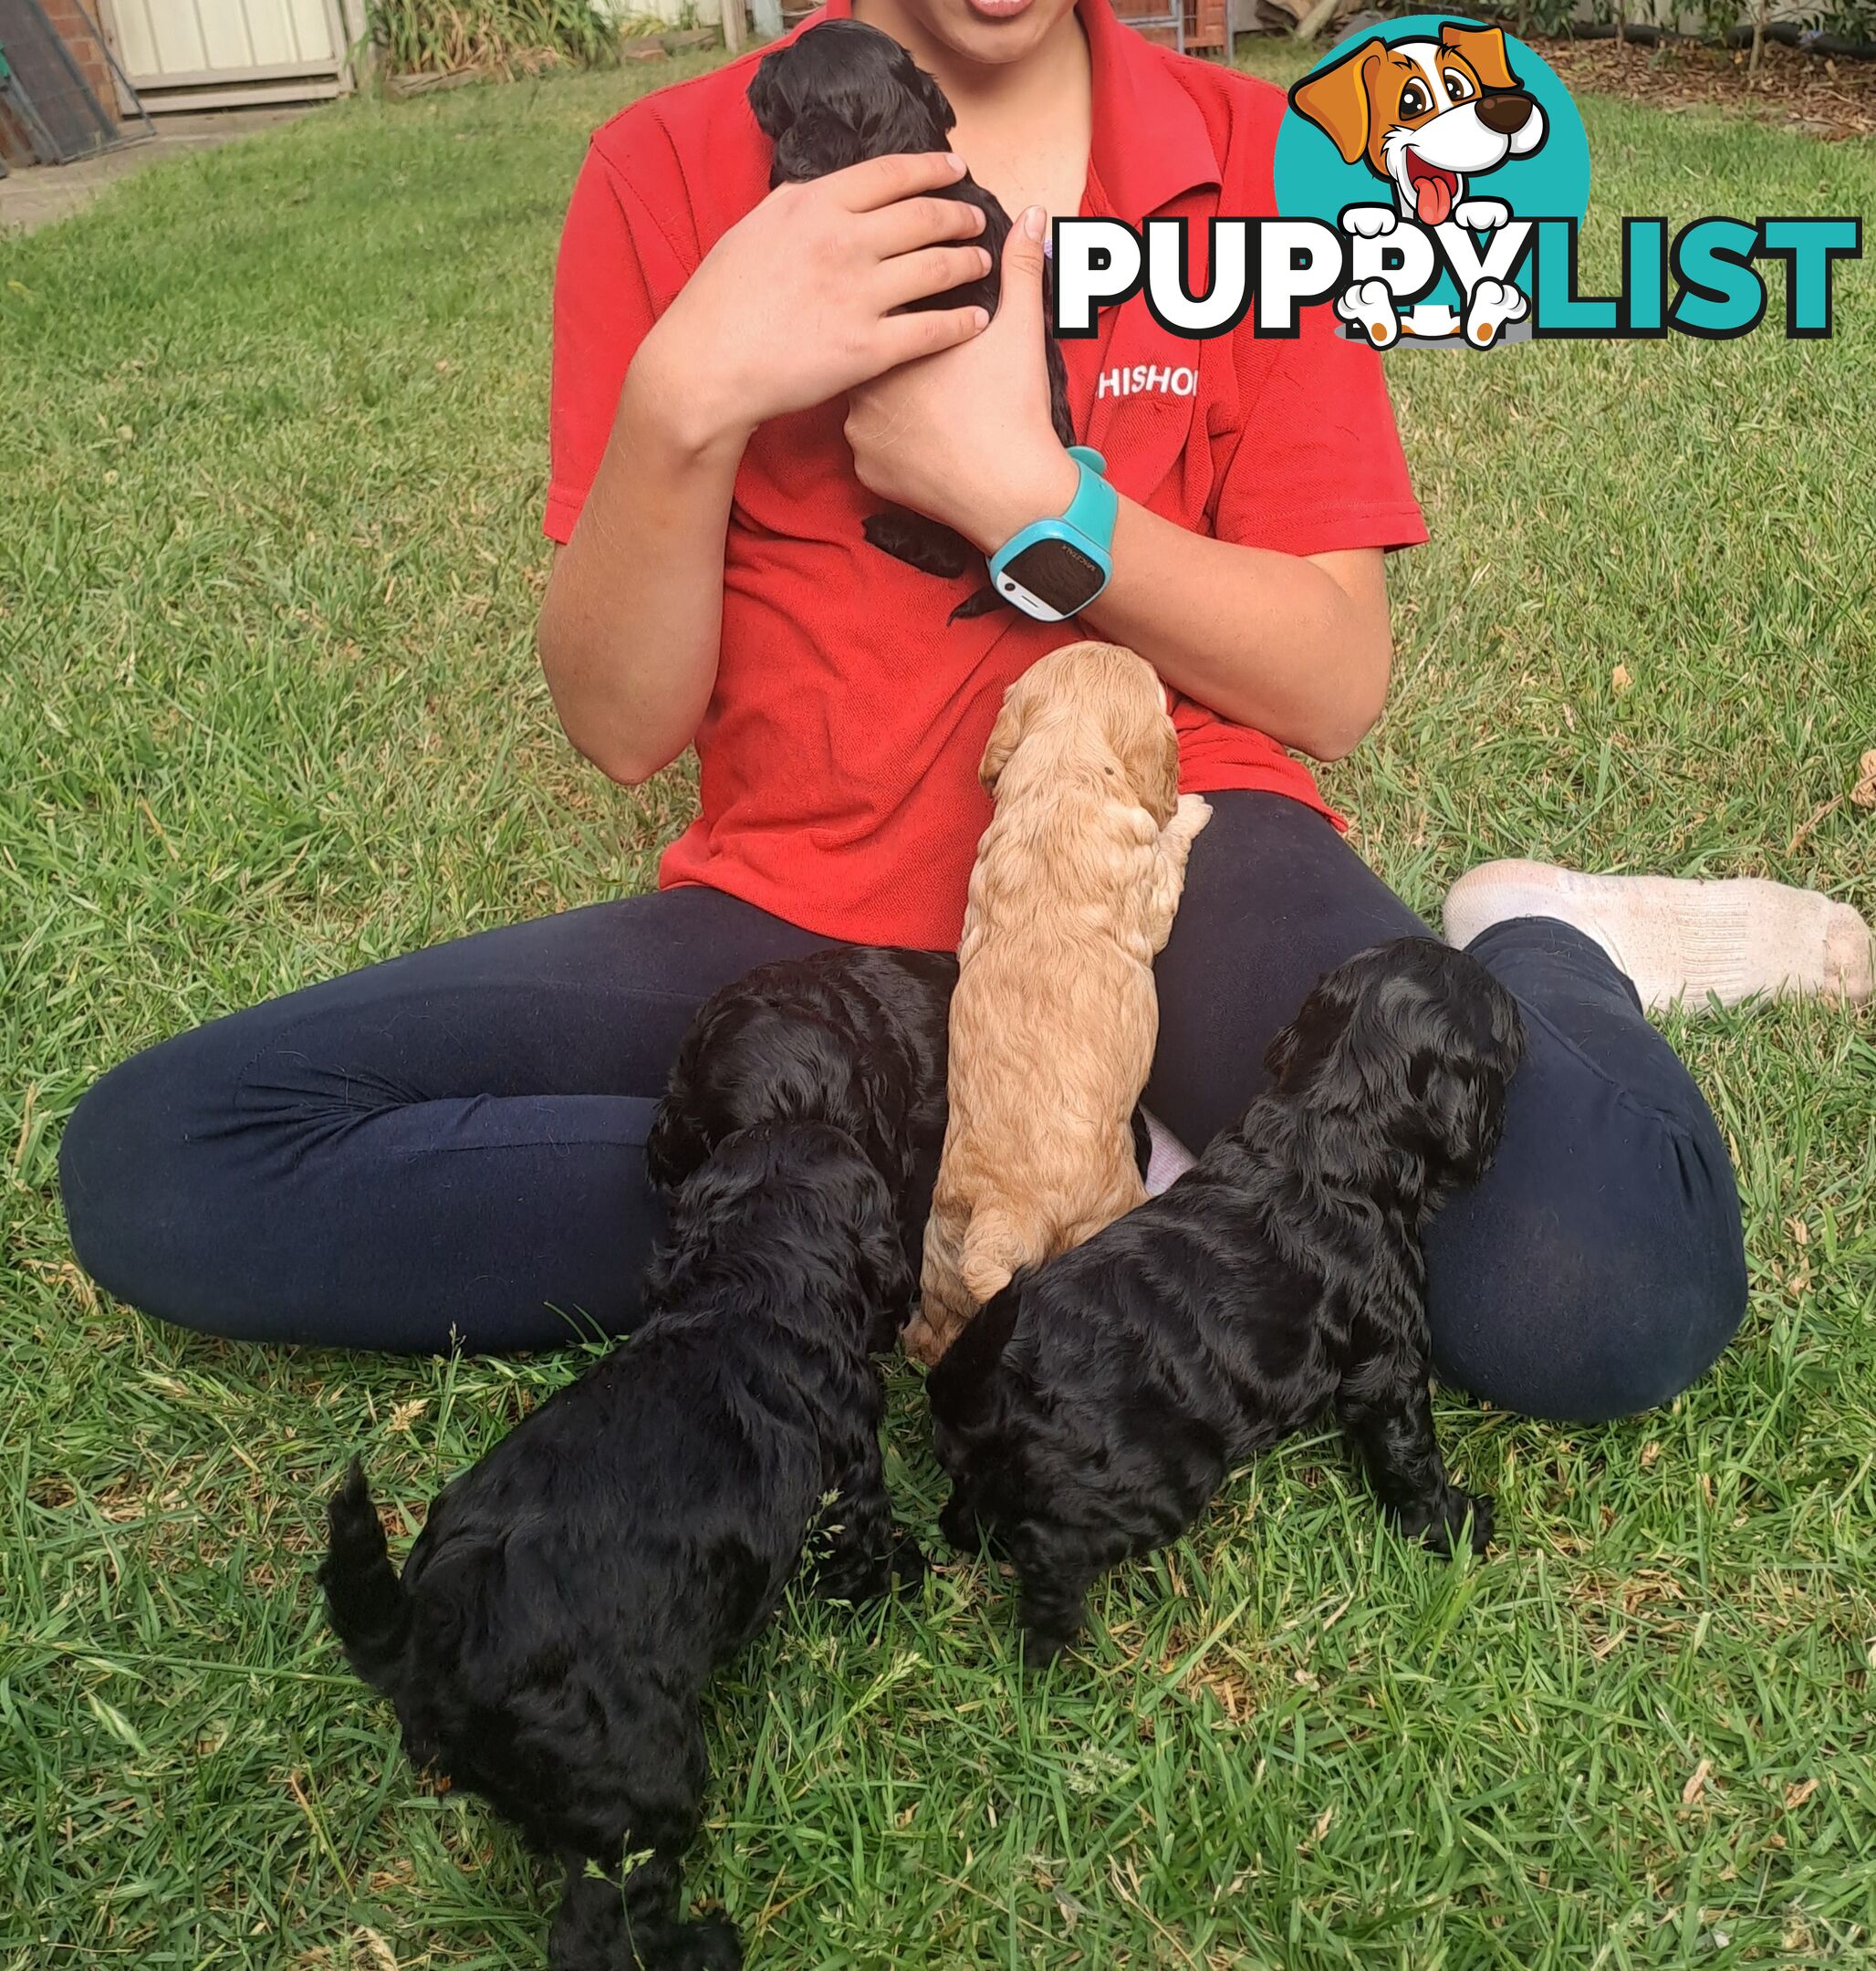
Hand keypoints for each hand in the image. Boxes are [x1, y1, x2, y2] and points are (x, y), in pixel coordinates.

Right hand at [632, 151, 994, 452]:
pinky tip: (978, 320)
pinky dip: (962, 323)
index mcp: (815, 205)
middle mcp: (844, 242)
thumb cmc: (719, 303)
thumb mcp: (754, 230)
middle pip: (925, 217)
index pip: (892, 174)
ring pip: (937, 269)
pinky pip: (932, 330)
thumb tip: (829, 190)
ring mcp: (859, 295)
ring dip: (969, 264)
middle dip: (961, 217)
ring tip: (982, 264)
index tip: (956, 171)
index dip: (933, 170)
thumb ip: (798, 206)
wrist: (704, 367)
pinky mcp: (867, 348)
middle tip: (976, 221)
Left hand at [844, 203, 1077, 552]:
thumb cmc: (1012, 406)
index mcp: (892, 337)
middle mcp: (861, 381)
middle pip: (870, 357)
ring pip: (865, 405)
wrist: (1010, 490)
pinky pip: (870, 450)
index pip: (883, 310)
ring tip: (933, 410)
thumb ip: (1020, 268)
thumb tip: (1032, 217)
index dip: (907, 312)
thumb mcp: (1020, 329)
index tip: (930, 323)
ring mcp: (858, 432)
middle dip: (896, 360)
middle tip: (938, 377)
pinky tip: (922, 442)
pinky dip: (891, 445)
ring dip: (889, 403)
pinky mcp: (866, 471)